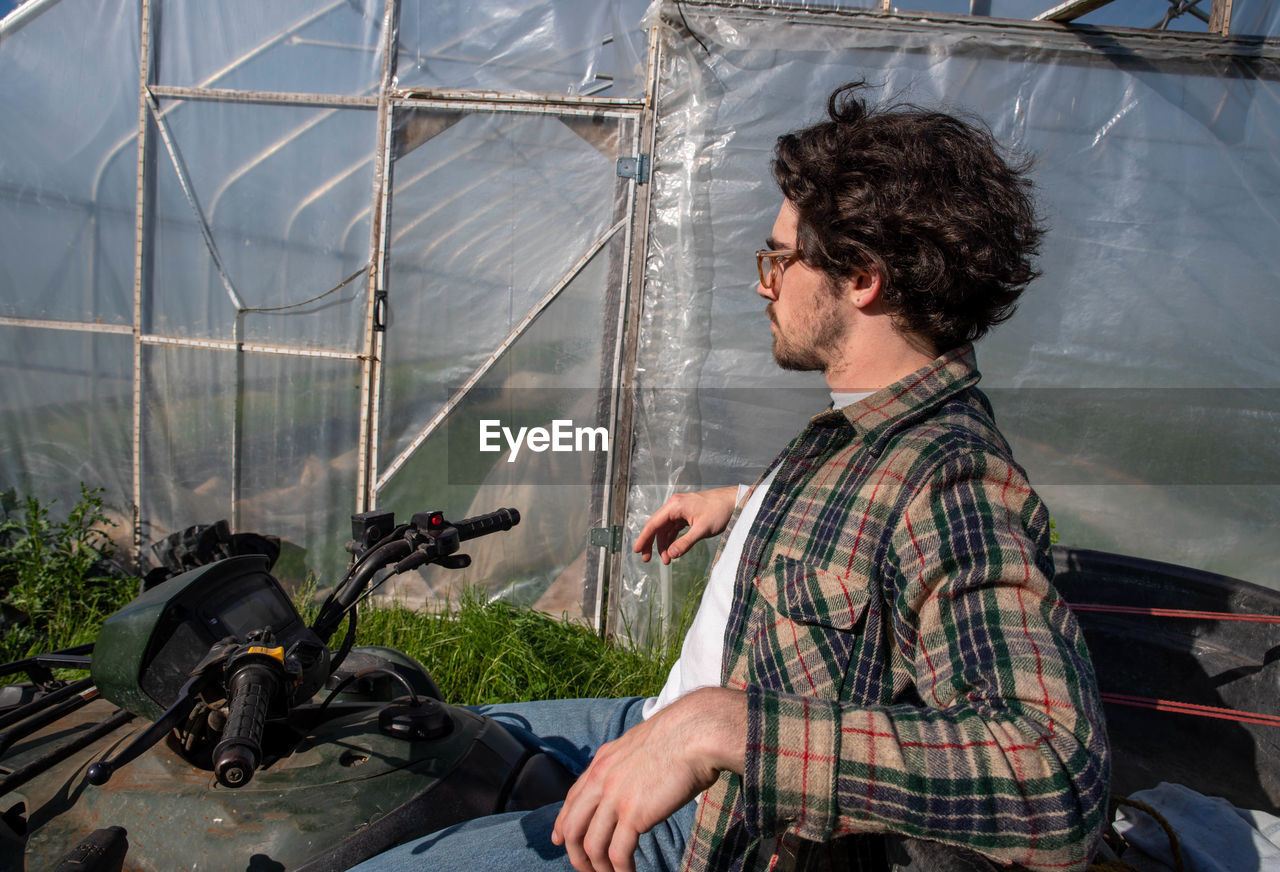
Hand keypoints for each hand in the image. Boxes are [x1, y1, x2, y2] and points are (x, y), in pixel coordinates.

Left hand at [551, 687, 746, 871]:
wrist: (696, 732)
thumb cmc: (681, 737)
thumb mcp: (641, 746)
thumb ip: (628, 765)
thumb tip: (632, 783)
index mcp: (603, 761)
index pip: (573, 798)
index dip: (563, 823)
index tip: (560, 840)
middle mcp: (602, 779)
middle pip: (574, 826)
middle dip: (576, 853)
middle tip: (586, 869)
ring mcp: (615, 797)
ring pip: (592, 845)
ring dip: (599, 867)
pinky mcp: (634, 813)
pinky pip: (618, 853)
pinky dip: (621, 870)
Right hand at [633, 487, 738, 564]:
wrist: (735, 501)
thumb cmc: (720, 511)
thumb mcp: (702, 530)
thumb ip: (685, 543)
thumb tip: (670, 554)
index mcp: (675, 506)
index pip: (654, 523)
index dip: (644, 538)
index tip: (637, 550)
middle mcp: (675, 506)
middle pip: (657, 526)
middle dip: (652, 543)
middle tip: (647, 559)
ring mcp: (680, 510)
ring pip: (666, 529)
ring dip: (664, 544)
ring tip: (667, 560)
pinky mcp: (687, 514)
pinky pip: (674, 528)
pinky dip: (672, 539)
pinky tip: (673, 550)